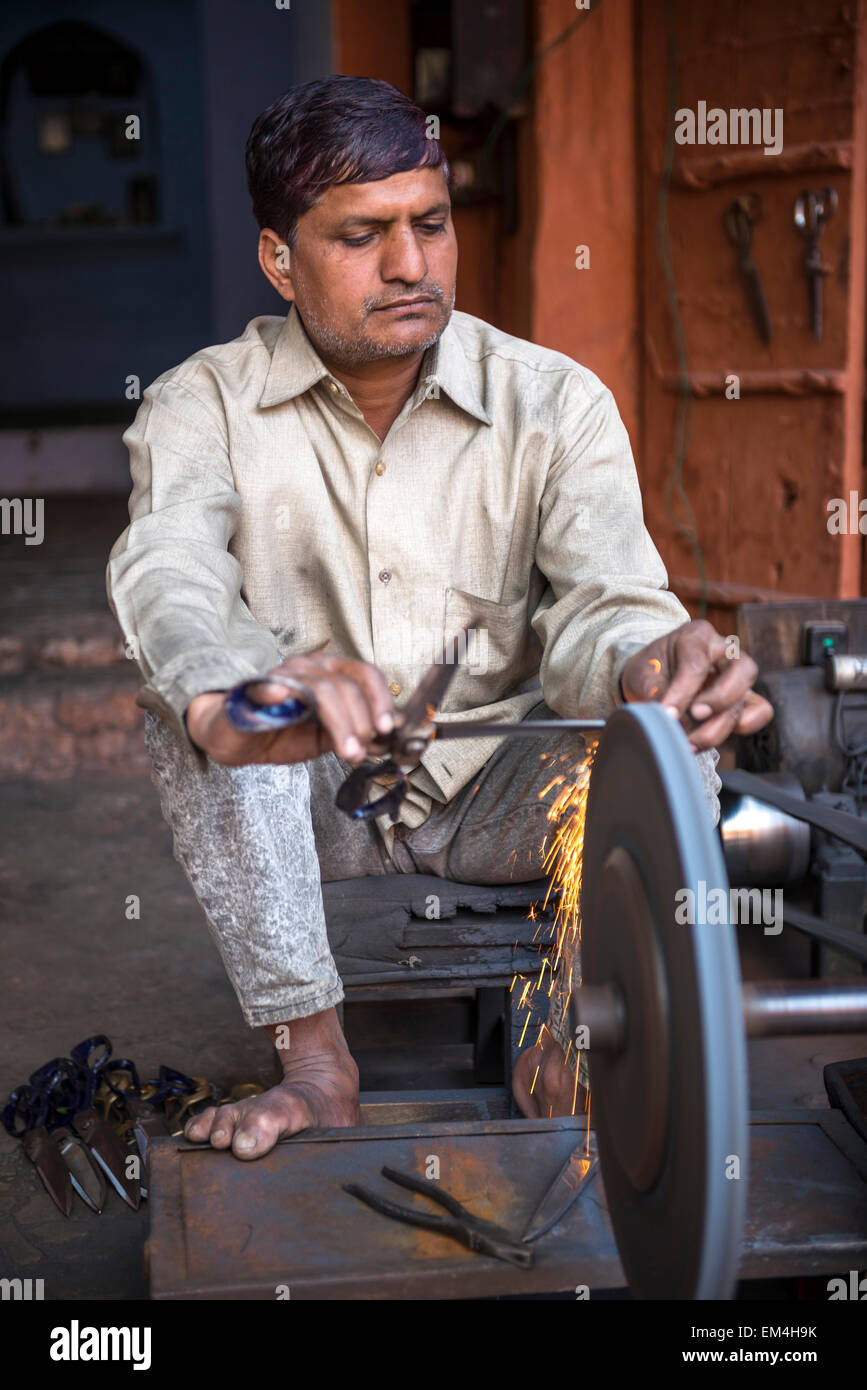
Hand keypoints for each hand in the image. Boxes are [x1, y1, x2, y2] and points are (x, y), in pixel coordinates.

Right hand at [185, 652, 398, 767]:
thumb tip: (388, 739)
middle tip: (362, 750)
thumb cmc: (282, 734)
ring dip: (340, 724)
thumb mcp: (328, 738)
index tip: (387, 729)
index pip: (365, 674)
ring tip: (347, 750)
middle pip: (347, 684)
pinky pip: (267, 686)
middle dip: (361, 721)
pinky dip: (275, 691)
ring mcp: (283, 675)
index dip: (381, 700)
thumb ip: (356, 734)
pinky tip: (281, 697)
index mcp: (331, 673)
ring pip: (321, 689)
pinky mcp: (253, 690)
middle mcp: (310, 667)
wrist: (238, 739)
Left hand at [619, 619, 772, 751]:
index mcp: (696, 636)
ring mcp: (738, 675)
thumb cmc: (650, 670)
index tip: (667, 714)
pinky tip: (718, 738)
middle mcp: (724, 651)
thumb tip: (668, 715)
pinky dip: (747, 725)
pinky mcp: (744, 696)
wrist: (652, 676)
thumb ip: (654, 692)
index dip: (683, 692)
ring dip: (720, 726)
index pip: (697, 664)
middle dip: (719, 699)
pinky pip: (761, 709)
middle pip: (741, 670)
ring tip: (690, 743)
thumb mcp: (642, 675)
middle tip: (694, 716)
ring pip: (748, 697)